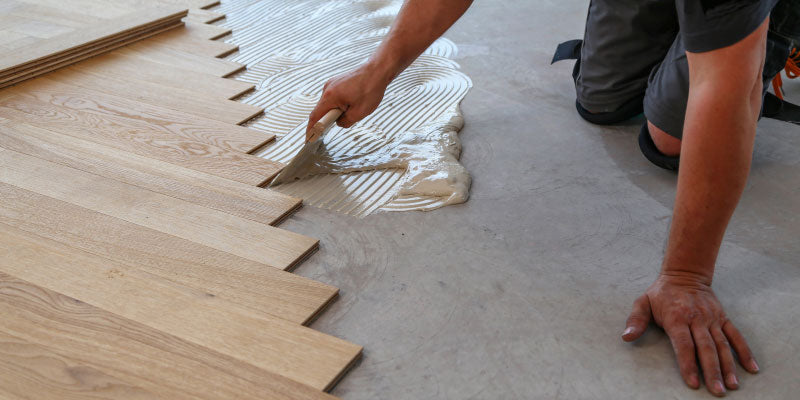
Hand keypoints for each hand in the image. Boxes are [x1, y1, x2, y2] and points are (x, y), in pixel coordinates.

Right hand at [306, 62, 389, 140]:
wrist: (377, 71)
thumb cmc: (370, 88)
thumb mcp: (359, 113)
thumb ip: (345, 122)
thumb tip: (339, 122)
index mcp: (330, 96)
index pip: (315, 117)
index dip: (311, 129)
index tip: (309, 138)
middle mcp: (327, 88)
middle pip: (321, 110)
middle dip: (327, 120)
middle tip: (337, 125)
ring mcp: (331, 84)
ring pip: (328, 103)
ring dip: (335, 111)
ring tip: (352, 110)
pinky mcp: (336, 82)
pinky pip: (333, 97)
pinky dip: (339, 104)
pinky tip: (351, 104)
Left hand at [622, 272, 758, 395]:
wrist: (685, 274)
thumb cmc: (661, 293)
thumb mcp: (643, 302)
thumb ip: (635, 320)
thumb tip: (626, 337)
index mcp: (677, 318)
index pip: (684, 344)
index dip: (688, 364)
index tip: (693, 382)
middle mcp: (697, 319)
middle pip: (706, 348)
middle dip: (712, 371)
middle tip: (717, 391)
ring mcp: (712, 319)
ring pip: (723, 345)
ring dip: (728, 366)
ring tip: (732, 385)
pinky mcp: (723, 318)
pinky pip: (736, 336)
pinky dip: (745, 352)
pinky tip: (751, 368)